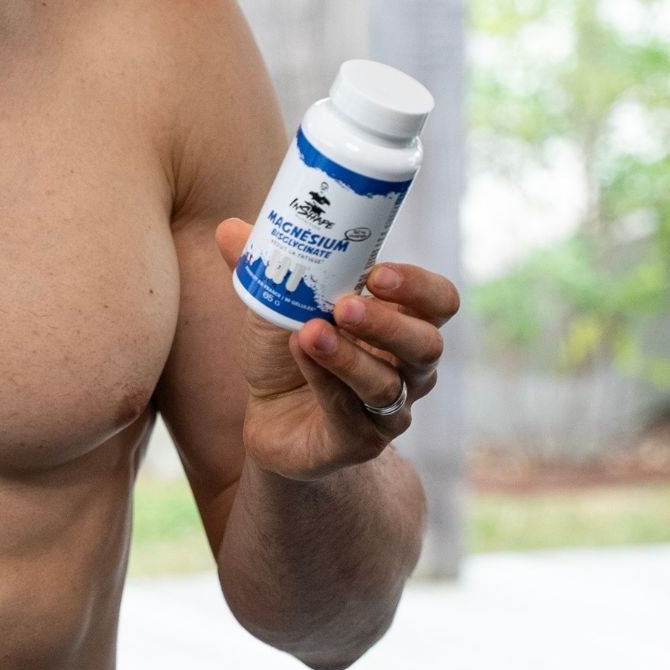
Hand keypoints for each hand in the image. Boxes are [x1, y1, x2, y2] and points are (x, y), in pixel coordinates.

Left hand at [215, 217, 460, 481]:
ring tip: (311, 332)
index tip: (378, 272)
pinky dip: (323, 381)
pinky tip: (300, 355)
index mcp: (401, 324)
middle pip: (426, 345)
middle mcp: (407, 368)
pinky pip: (349, 413)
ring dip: (348, 356)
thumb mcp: (275, 304)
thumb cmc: (289, 353)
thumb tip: (229, 228)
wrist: (268, 419)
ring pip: (387, 384)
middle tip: (346, 305)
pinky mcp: (357, 441)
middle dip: (388, 323)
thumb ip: (263, 266)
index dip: (419, 286)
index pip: (439, 302)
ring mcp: (387, 410)